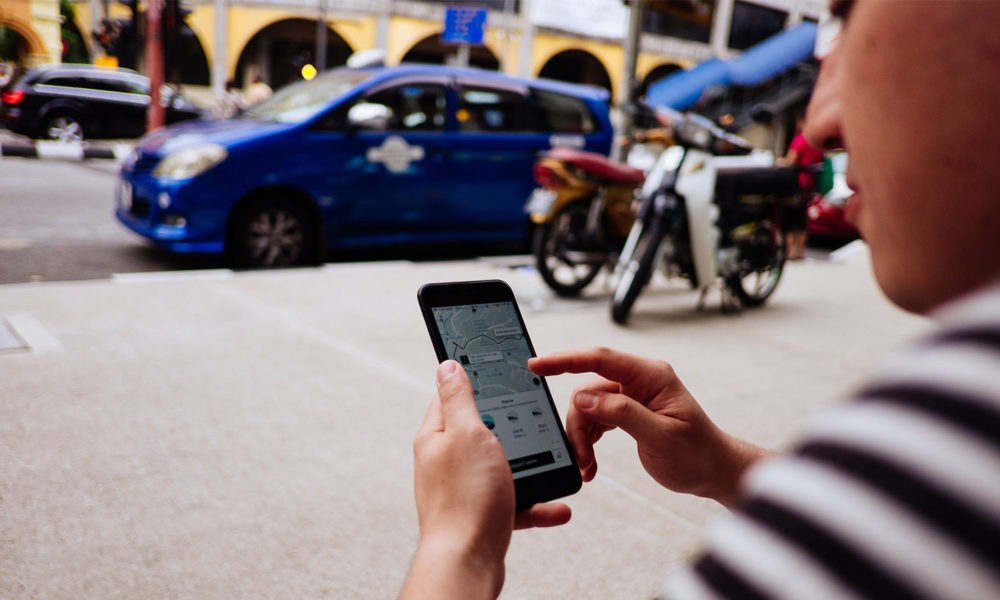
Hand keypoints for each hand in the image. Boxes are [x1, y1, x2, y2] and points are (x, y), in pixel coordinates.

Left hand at [401, 360, 570, 599]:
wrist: (467, 563)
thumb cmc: (465, 500)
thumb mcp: (467, 433)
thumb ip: (459, 398)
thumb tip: (447, 366)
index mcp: (437, 438)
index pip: (451, 397)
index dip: (475, 382)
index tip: (498, 372)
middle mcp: (447, 462)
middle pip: (483, 432)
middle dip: (513, 429)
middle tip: (533, 423)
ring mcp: (465, 490)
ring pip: (504, 469)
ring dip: (532, 468)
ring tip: (553, 466)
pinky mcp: (483, 516)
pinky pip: (516, 503)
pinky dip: (538, 505)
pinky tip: (557, 507)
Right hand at [529, 348, 768, 507]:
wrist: (712, 471)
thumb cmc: (696, 453)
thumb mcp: (659, 436)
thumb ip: (621, 413)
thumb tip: (583, 398)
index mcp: (651, 375)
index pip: (599, 359)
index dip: (564, 360)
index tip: (536, 365)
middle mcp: (639, 380)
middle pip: (587, 390)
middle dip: (578, 424)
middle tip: (581, 457)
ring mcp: (632, 395)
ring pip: (587, 407)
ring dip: (582, 437)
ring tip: (587, 465)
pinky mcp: (626, 410)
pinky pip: (595, 418)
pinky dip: (589, 441)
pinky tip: (591, 463)